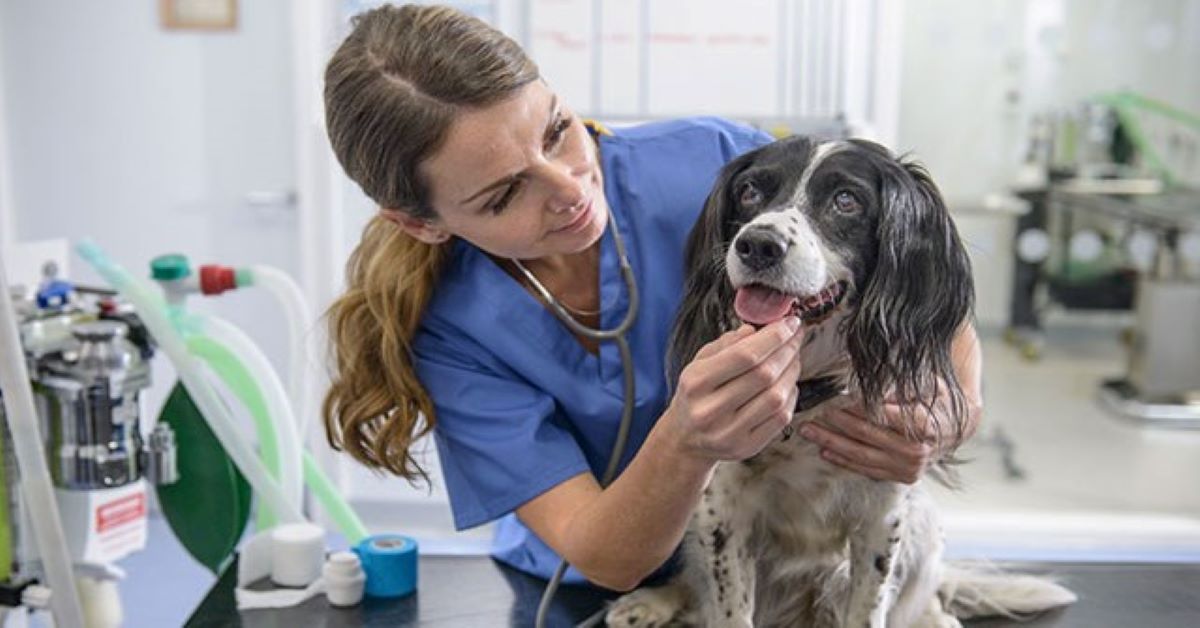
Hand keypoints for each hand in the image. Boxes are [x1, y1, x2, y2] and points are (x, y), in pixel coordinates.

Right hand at [662, 318, 804, 462]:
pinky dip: (790, 395)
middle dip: (787, 350)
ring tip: (793, 358)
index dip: (774, 337)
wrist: (685, 439)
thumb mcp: (699, 363)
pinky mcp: (747, 447)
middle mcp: (710, 409)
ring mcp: (729, 432)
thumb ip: (726, 344)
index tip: (790, 323)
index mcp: (696, 382)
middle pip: (764, 374)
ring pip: (776, 396)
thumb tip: (756, 330)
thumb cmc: (695, 396)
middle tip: (795, 337)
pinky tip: (787, 383)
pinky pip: (781, 418)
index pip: (744, 355)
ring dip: (792, 372)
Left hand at [798, 383, 977, 483]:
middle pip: (867, 436)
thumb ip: (899, 387)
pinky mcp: (902, 478)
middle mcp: (917, 450)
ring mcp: (909, 468)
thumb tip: (868, 384)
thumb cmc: (936, 400)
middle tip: (812, 413)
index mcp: (924, 424)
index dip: (855, 407)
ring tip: (809, 432)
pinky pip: (867, 470)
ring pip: (862, 455)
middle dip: (836, 424)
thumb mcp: (926, 385)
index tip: (834, 399)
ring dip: (832, 443)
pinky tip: (824, 451)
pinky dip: (844, 461)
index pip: (881, 415)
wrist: (956, 429)